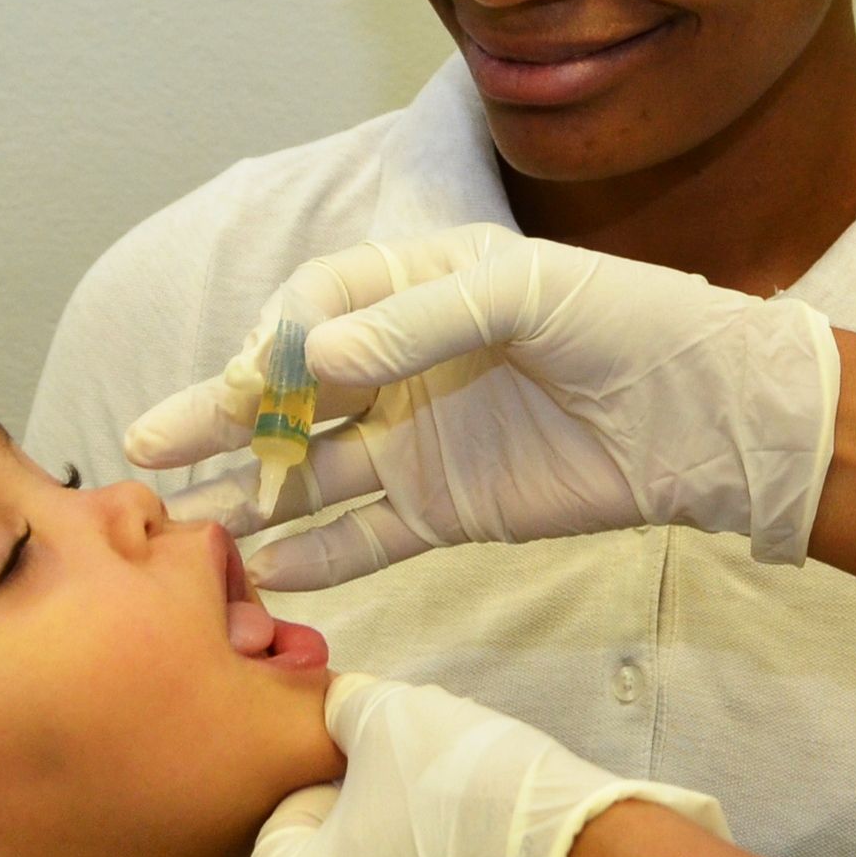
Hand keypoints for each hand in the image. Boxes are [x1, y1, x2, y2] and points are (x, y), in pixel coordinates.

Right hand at [122, 226, 839, 589]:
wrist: (709, 416)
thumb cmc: (630, 323)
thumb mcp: (530, 294)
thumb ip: (420, 324)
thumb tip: (311, 358)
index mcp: (419, 287)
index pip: (317, 307)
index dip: (275, 340)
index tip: (252, 378)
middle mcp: (403, 361)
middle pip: (291, 389)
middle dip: (220, 415)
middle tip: (146, 447)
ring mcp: (418, 437)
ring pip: (313, 465)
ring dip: (251, 489)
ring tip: (183, 520)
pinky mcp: (446, 506)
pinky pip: (364, 533)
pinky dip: (316, 553)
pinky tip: (264, 569)